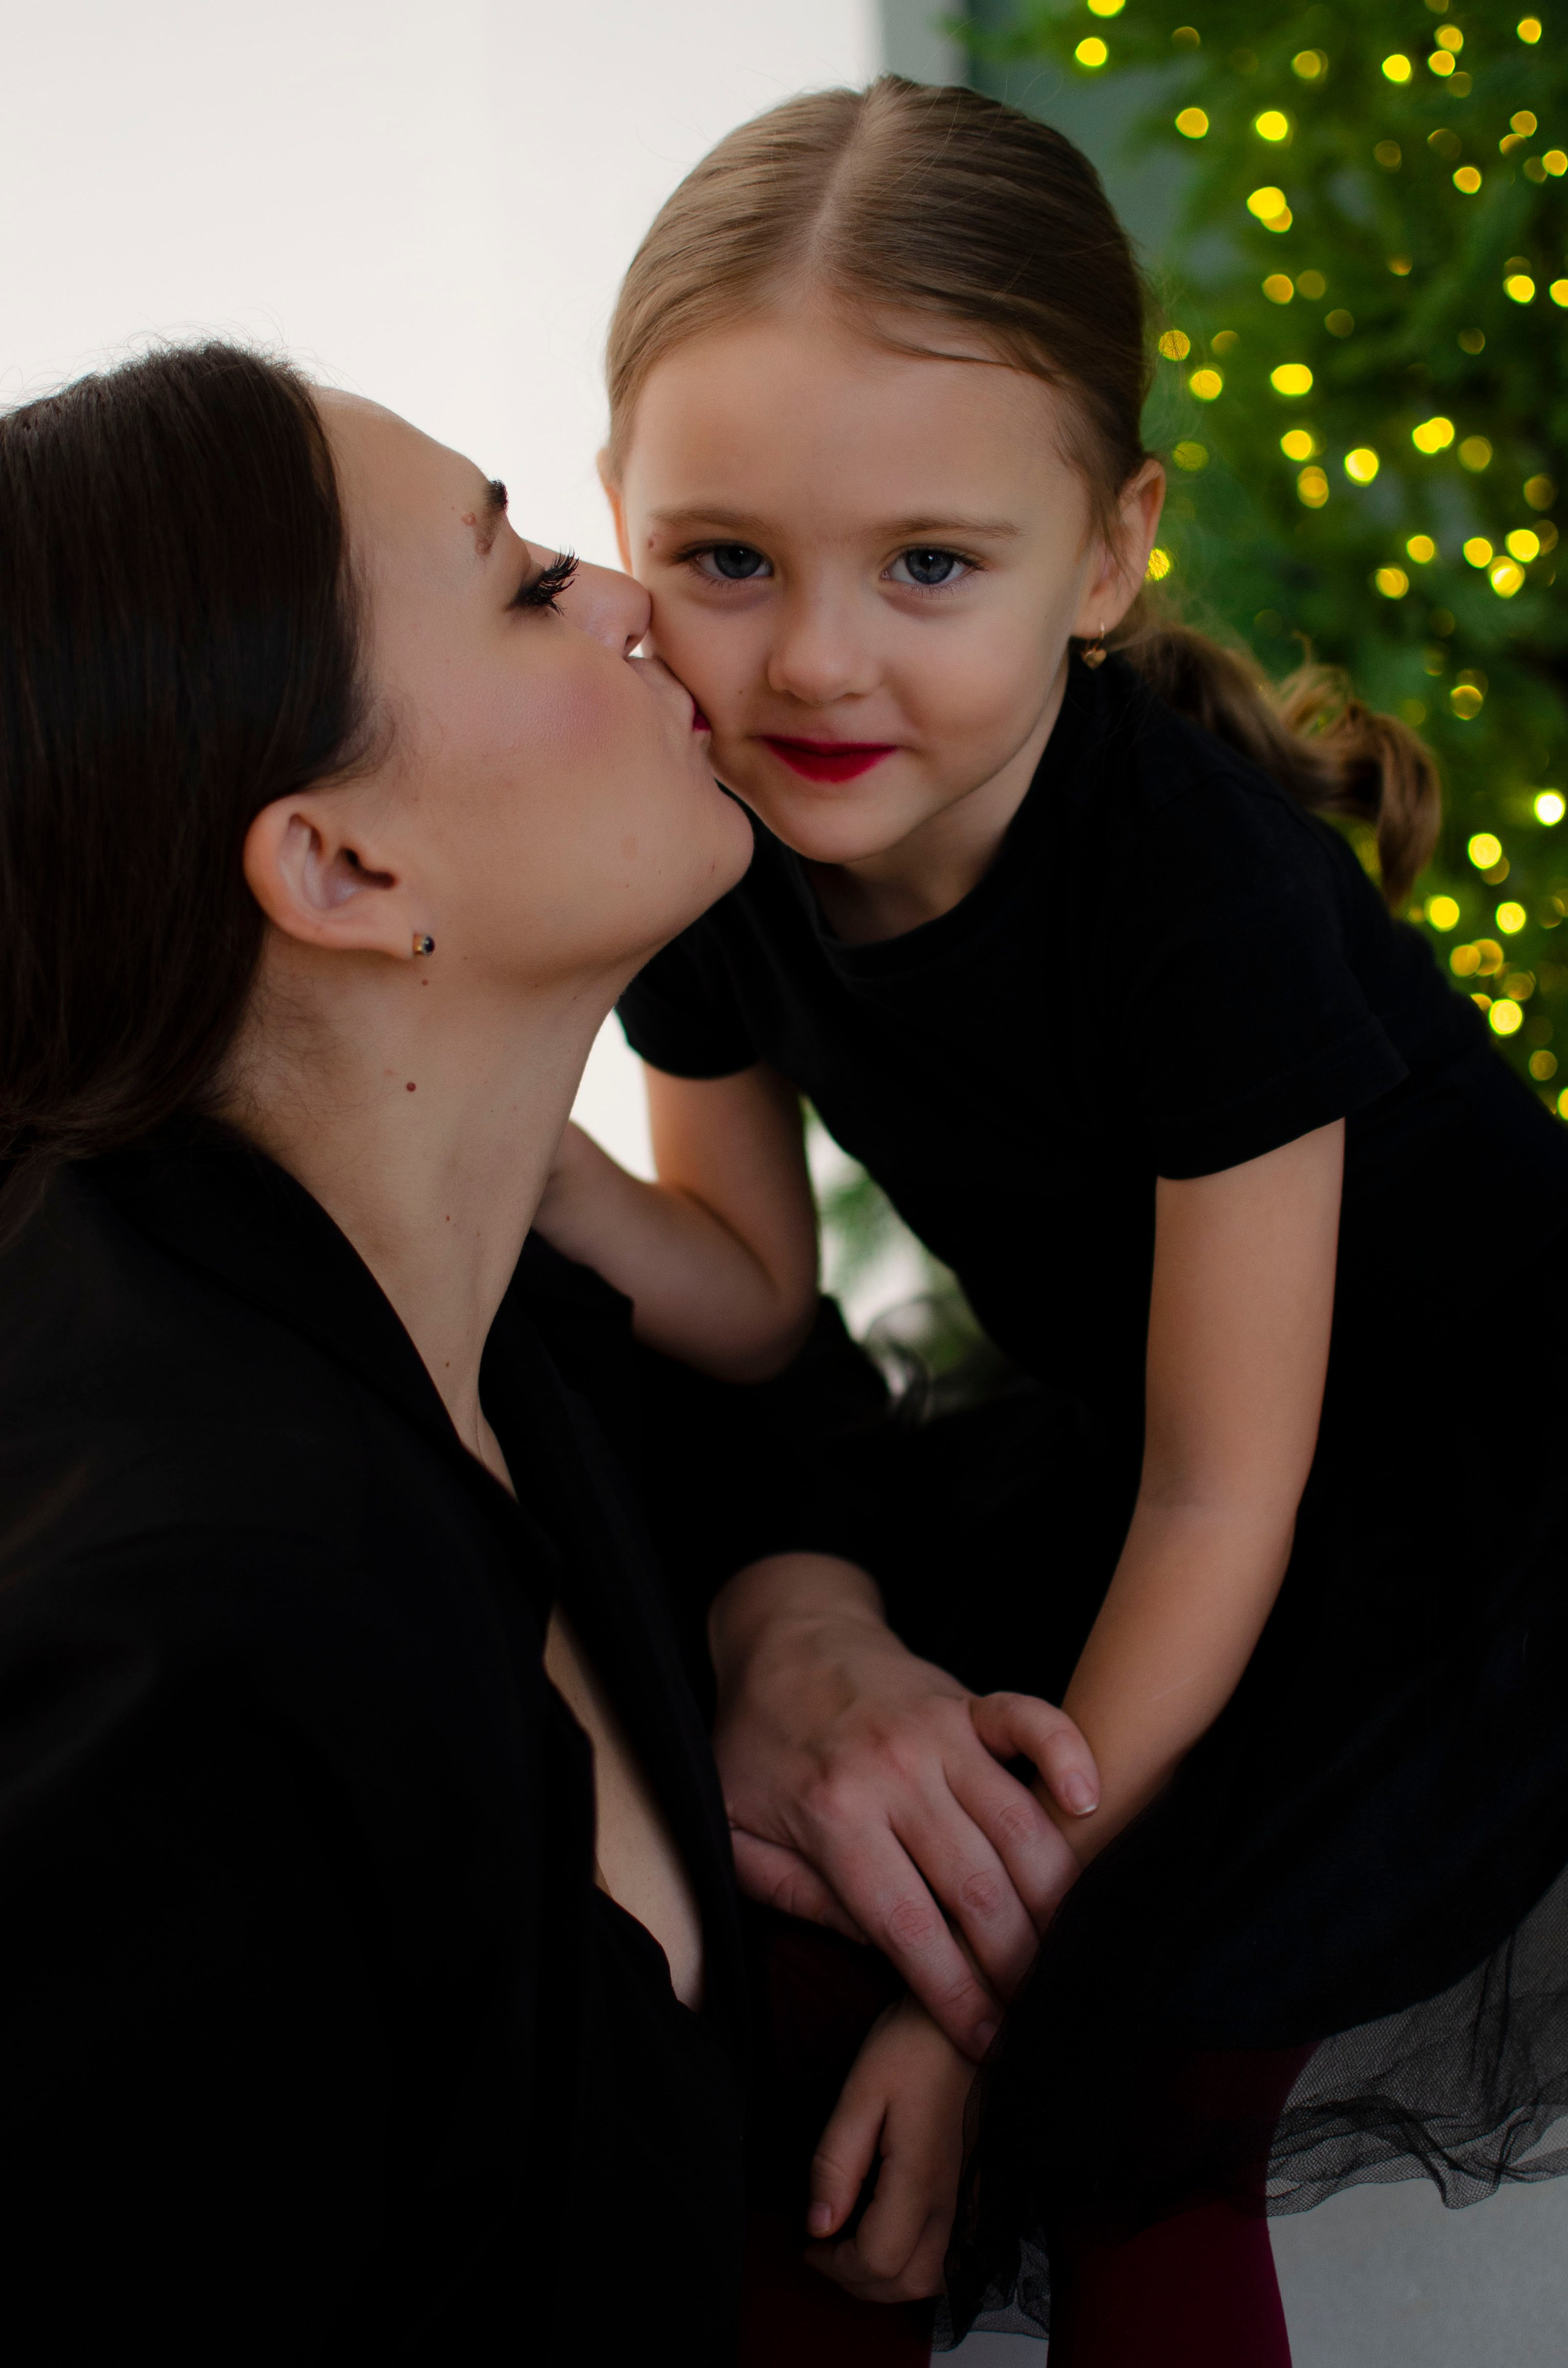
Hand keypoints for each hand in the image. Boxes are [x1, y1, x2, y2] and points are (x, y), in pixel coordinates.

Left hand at [711, 1556, 1097, 2057]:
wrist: (783, 1634)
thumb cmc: (757, 1740)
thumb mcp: (734, 1826)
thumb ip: (791, 1892)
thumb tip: (871, 1945)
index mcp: (832, 1815)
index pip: (906, 1926)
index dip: (953, 1993)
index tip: (987, 2041)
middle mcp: (893, 1773)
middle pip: (975, 1887)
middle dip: (1016, 1962)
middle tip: (1040, 2010)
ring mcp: (938, 1732)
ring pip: (1017, 1823)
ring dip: (1054, 1894)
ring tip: (1073, 1949)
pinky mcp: (967, 1700)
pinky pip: (1031, 1721)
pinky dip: (1067, 1755)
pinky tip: (1087, 1804)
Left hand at [804, 1992, 972, 2303]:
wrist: (970, 2015)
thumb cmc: (914, 2045)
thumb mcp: (861, 2091)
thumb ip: (836, 2162)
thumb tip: (817, 2225)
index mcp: (922, 2179)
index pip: (878, 2262)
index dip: (834, 2264)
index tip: (808, 2241)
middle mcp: (955, 2200)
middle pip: (909, 2285)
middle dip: (859, 2281)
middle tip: (825, 2248)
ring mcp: (975, 2196)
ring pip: (938, 2277)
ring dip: (892, 2277)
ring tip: (856, 2240)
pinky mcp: (983, 2186)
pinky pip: (956, 2250)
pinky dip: (921, 2258)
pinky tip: (895, 2226)